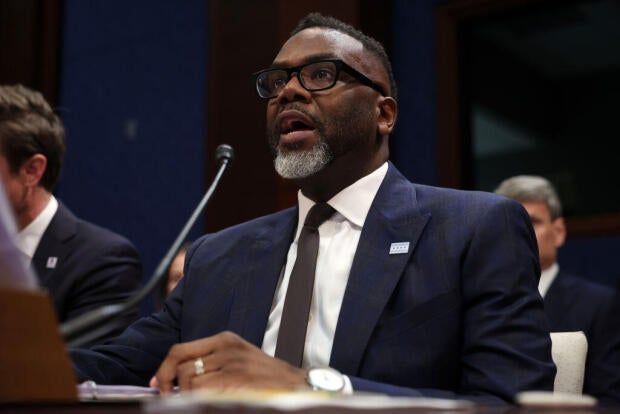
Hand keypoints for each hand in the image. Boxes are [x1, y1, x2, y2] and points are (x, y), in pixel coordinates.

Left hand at [150, 331, 308, 393]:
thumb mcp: (238, 358)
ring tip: (199, 400)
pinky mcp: (236, 380)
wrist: (295, 384)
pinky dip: (200, 400)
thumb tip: (178, 379)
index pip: (180, 350)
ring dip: (188, 396)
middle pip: (181, 366)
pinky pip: (203, 391)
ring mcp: (231, 364)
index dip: (164, 369)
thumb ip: (211, 362)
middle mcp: (225, 348)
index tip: (158, 384)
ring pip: (189, 381)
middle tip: (173, 399)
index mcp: (224, 340)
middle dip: (171, 387)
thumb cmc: (265, 376)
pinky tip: (210, 402)